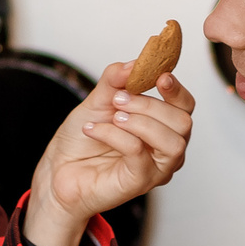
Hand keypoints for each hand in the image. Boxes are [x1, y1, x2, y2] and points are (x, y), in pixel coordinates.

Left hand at [23, 69, 196, 245]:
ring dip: (140, 121)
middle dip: (150, 104)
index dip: (176, 89)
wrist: (59, 168)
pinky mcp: (140, 182)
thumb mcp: (98, 100)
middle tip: (119, 99)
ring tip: (113, 116)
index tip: (159, 75)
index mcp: (162, 125)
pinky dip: (115, 135)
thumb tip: (136, 63)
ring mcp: (156, 168)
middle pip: (183, 122)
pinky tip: (94, 129)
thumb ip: (116, 80)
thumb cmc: (83, 138)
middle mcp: (165, 148)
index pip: (185, 106)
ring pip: (172, 142)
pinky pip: (139, 153)